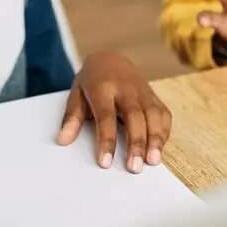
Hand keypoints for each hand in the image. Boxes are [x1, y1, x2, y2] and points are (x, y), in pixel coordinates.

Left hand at [55, 52, 171, 173]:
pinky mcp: (154, 96)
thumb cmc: (92, 82)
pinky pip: (163, 114)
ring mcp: (143, 92)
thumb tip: (63, 140)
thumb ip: (72, 118)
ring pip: (154, 115)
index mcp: (103, 88)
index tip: (105, 163)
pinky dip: (163, 133)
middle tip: (134, 167)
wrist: (111, 59)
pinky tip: (158, 149)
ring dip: (155, 139)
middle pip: (134, 116)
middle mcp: (126, 89)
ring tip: (152, 161)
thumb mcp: (76, 94)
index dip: (106, 140)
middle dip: (136, 143)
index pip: (106, 116)